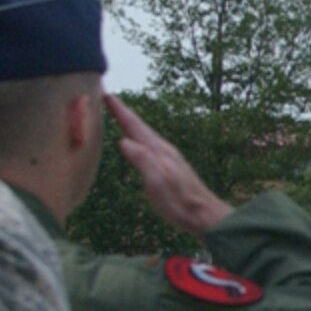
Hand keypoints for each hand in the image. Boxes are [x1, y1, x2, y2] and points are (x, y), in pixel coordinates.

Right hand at [104, 96, 233, 235]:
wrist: (204, 215)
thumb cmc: (180, 202)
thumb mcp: (157, 182)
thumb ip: (142, 161)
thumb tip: (123, 141)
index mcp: (158, 151)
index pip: (135, 126)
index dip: (120, 111)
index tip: (107, 95)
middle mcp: (164, 150)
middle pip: (140, 127)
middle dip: (124, 113)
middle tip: (109, 100)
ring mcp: (168, 158)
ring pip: (145, 135)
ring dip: (131, 125)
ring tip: (120, 117)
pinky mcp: (170, 167)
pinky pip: (149, 145)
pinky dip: (139, 138)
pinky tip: (138, 144)